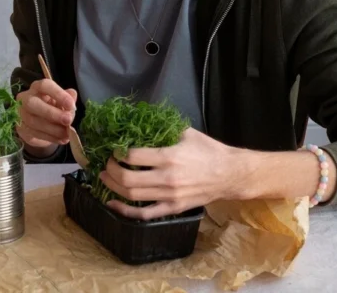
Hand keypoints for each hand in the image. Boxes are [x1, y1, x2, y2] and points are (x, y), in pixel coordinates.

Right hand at [15, 79, 77, 150]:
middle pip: (32, 103)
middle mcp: (25, 98)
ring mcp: (21, 114)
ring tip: (67, 134)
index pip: (44, 85)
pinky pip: (34, 133)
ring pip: (33, 121)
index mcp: (37, 87)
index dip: (58, 94)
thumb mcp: (62, 102)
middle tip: (68, 120)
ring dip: (53, 129)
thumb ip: (68, 99)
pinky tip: (61, 139)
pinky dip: (50, 137)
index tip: (71, 105)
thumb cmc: (52, 108)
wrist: (39, 124)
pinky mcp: (21, 128)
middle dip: (52, 113)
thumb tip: (72, 95)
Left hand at [100, 128, 243, 219]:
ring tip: (105, 178)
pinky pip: (145, 215)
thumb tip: (140, 122)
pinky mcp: (173, 208)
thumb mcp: (187, 133)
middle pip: (127, 178)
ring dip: (113, 187)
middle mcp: (167, 178)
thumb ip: (164, 129)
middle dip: (110, 171)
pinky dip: (125, 211)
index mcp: (169, 157)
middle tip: (106, 164)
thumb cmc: (209, 151)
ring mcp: (169, 196)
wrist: (231, 174)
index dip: (117, 153)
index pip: (132, 156)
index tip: (113, 150)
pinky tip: (112, 204)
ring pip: (132, 196)